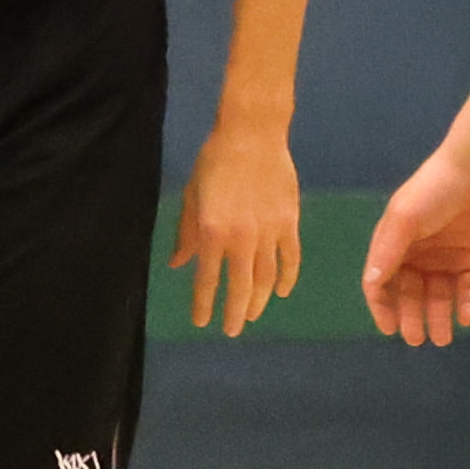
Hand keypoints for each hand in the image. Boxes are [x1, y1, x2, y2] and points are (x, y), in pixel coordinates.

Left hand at [171, 117, 302, 334]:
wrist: (252, 137)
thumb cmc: (214, 164)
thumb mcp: (191, 198)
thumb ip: (186, 234)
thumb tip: (178, 264)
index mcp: (212, 233)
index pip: (207, 279)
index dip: (204, 304)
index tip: (201, 323)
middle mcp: (242, 239)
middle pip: (241, 287)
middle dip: (235, 312)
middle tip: (231, 331)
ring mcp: (270, 232)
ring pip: (267, 278)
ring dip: (260, 301)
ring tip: (253, 316)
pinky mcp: (291, 223)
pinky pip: (291, 258)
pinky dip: (288, 277)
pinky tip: (281, 291)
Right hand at [359, 143, 469, 346]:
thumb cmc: (432, 191)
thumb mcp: (404, 219)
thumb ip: (388, 251)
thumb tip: (373, 284)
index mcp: (393, 245)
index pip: (381, 283)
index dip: (382, 306)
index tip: (389, 328)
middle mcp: (417, 254)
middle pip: (411, 293)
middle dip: (412, 317)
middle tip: (417, 340)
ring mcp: (445, 257)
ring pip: (439, 294)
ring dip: (439, 316)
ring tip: (443, 338)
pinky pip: (469, 287)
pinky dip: (467, 303)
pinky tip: (467, 318)